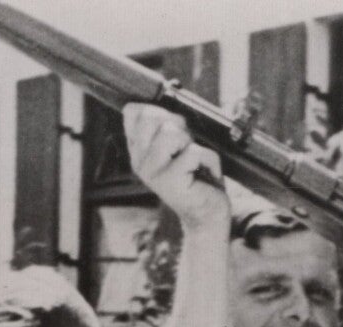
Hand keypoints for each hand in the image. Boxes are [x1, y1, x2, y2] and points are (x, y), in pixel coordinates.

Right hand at [124, 103, 228, 234]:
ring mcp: (152, 172)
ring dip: (192, 143)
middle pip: (151, 117)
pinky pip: (194, 152)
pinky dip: (209, 160)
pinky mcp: (170, 181)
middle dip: (178, 125)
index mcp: (138, 150)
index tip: (174, 130)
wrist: (207, 213)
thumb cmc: (197, 176)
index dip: (158, 110)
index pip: (133, 112)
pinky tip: (206, 174)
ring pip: (171, 132)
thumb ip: (169, 125)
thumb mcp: (180, 147)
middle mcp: (140, 161)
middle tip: (187, 148)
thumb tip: (170, 96)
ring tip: (194, 162)